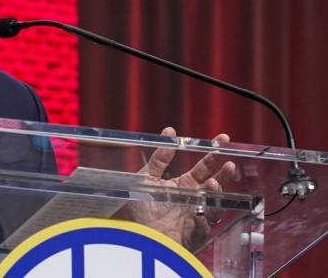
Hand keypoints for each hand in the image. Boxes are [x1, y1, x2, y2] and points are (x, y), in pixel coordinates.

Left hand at [126, 127, 235, 250]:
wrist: (137, 236)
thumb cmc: (141, 210)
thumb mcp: (146, 178)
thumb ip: (159, 158)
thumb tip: (170, 132)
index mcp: (184, 185)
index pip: (204, 167)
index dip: (213, 153)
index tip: (223, 139)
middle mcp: (195, 198)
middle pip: (215, 182)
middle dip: (224, 171)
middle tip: (229, 160)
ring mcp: (199, 214)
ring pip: (216, 201)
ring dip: (217, 191)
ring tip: (213, 182)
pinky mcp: (199, 232)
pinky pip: (209, 222)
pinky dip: (210, 213)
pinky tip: (206, 207)